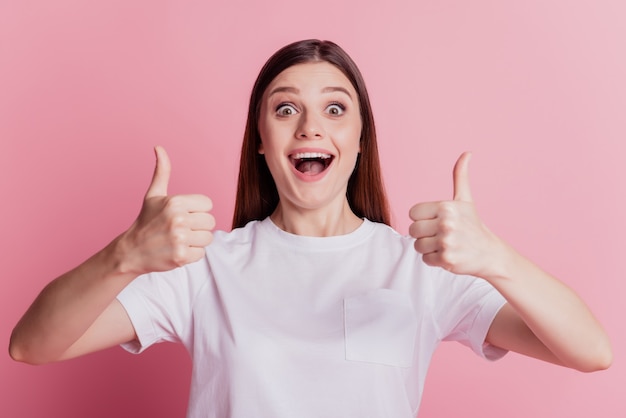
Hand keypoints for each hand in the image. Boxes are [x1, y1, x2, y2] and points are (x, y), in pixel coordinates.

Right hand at [118, 146, 215, 273]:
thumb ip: (162, 171)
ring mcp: (180, 239)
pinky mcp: (181, 257)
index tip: (183, 215)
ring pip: (208, 238)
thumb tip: (159, 147)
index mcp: (175, 202)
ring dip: (196, 241)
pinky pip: (201, 254)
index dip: (198, 210)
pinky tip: (177, 250)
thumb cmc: (146, 221)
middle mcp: (178, 219)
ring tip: (179, 240)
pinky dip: (191, 254)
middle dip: (198, 226)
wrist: (131, 251)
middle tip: (181, 229)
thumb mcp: (153, 195)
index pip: (208, 204)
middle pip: (211, 222)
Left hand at [408, 152, 501, 276]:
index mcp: (446, 206)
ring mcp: (447, 242)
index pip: (413, 213)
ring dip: (428, 248)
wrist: (490, 253)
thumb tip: (467, 153)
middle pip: (413, 230)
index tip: (436, 221)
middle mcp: (446, 223)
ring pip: (418, 246)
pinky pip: (425, 259)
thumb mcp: (466, 200)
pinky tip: (448, 254)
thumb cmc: (473, 225)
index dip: (422, 219)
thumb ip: (460, 176)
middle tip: (441, 235)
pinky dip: (434, 260)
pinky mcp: (447, 259)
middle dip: (424, 234)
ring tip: (445, 244)